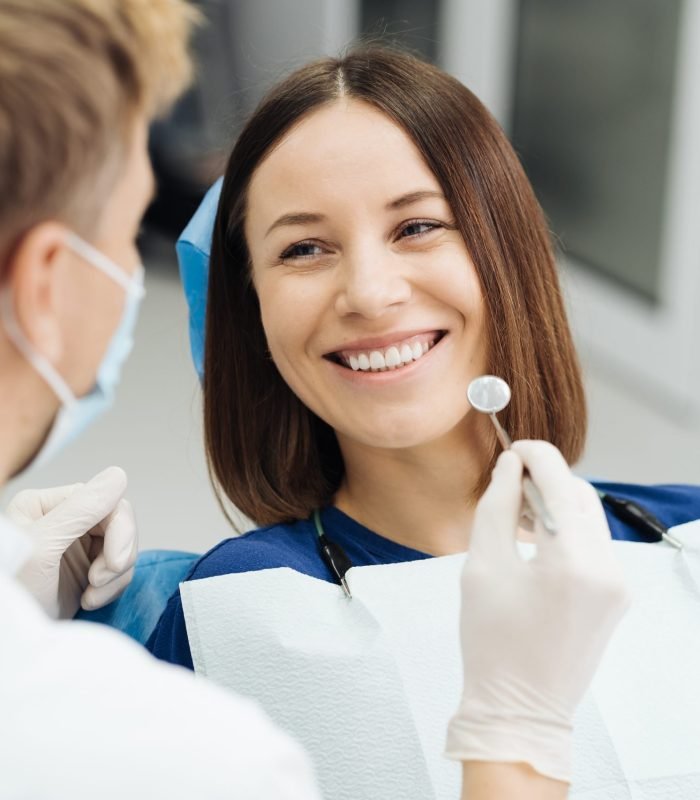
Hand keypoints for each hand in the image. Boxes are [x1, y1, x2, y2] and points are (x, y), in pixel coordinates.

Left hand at [8, 466, 137, 618]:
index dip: (120, 529)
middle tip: (100, 582)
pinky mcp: (87, 572)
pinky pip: (120, 570)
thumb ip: (80, 510)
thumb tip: (119, 474)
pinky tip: (89, 601)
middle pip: (119, 523)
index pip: (105, 500)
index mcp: (48, 505)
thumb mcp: (42, 548)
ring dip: (115, 576)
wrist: (9, 642)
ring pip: (124, 547)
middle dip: (118, 555)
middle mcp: (65, 521)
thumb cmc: (13, 594)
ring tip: (91, 596)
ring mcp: (77, 547)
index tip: (114, 563)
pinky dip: (112, 588)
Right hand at [447, 441, 629, 783]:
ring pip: (589, 519)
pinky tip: (538, 544)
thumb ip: (497, 506)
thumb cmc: (492, 643)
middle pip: (580, 496)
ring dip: (557, 505)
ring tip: (518, 516)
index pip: (559, 482)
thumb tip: (511, 467)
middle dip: (546, 480)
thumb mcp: (482, 566)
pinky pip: (594, 546)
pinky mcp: (617, 597)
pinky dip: (567, 532)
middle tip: (508, 484)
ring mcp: (618, 585)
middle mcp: (607, 569)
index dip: (535, 455)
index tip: (513, 448)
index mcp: (572, 562)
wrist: (520, 708)